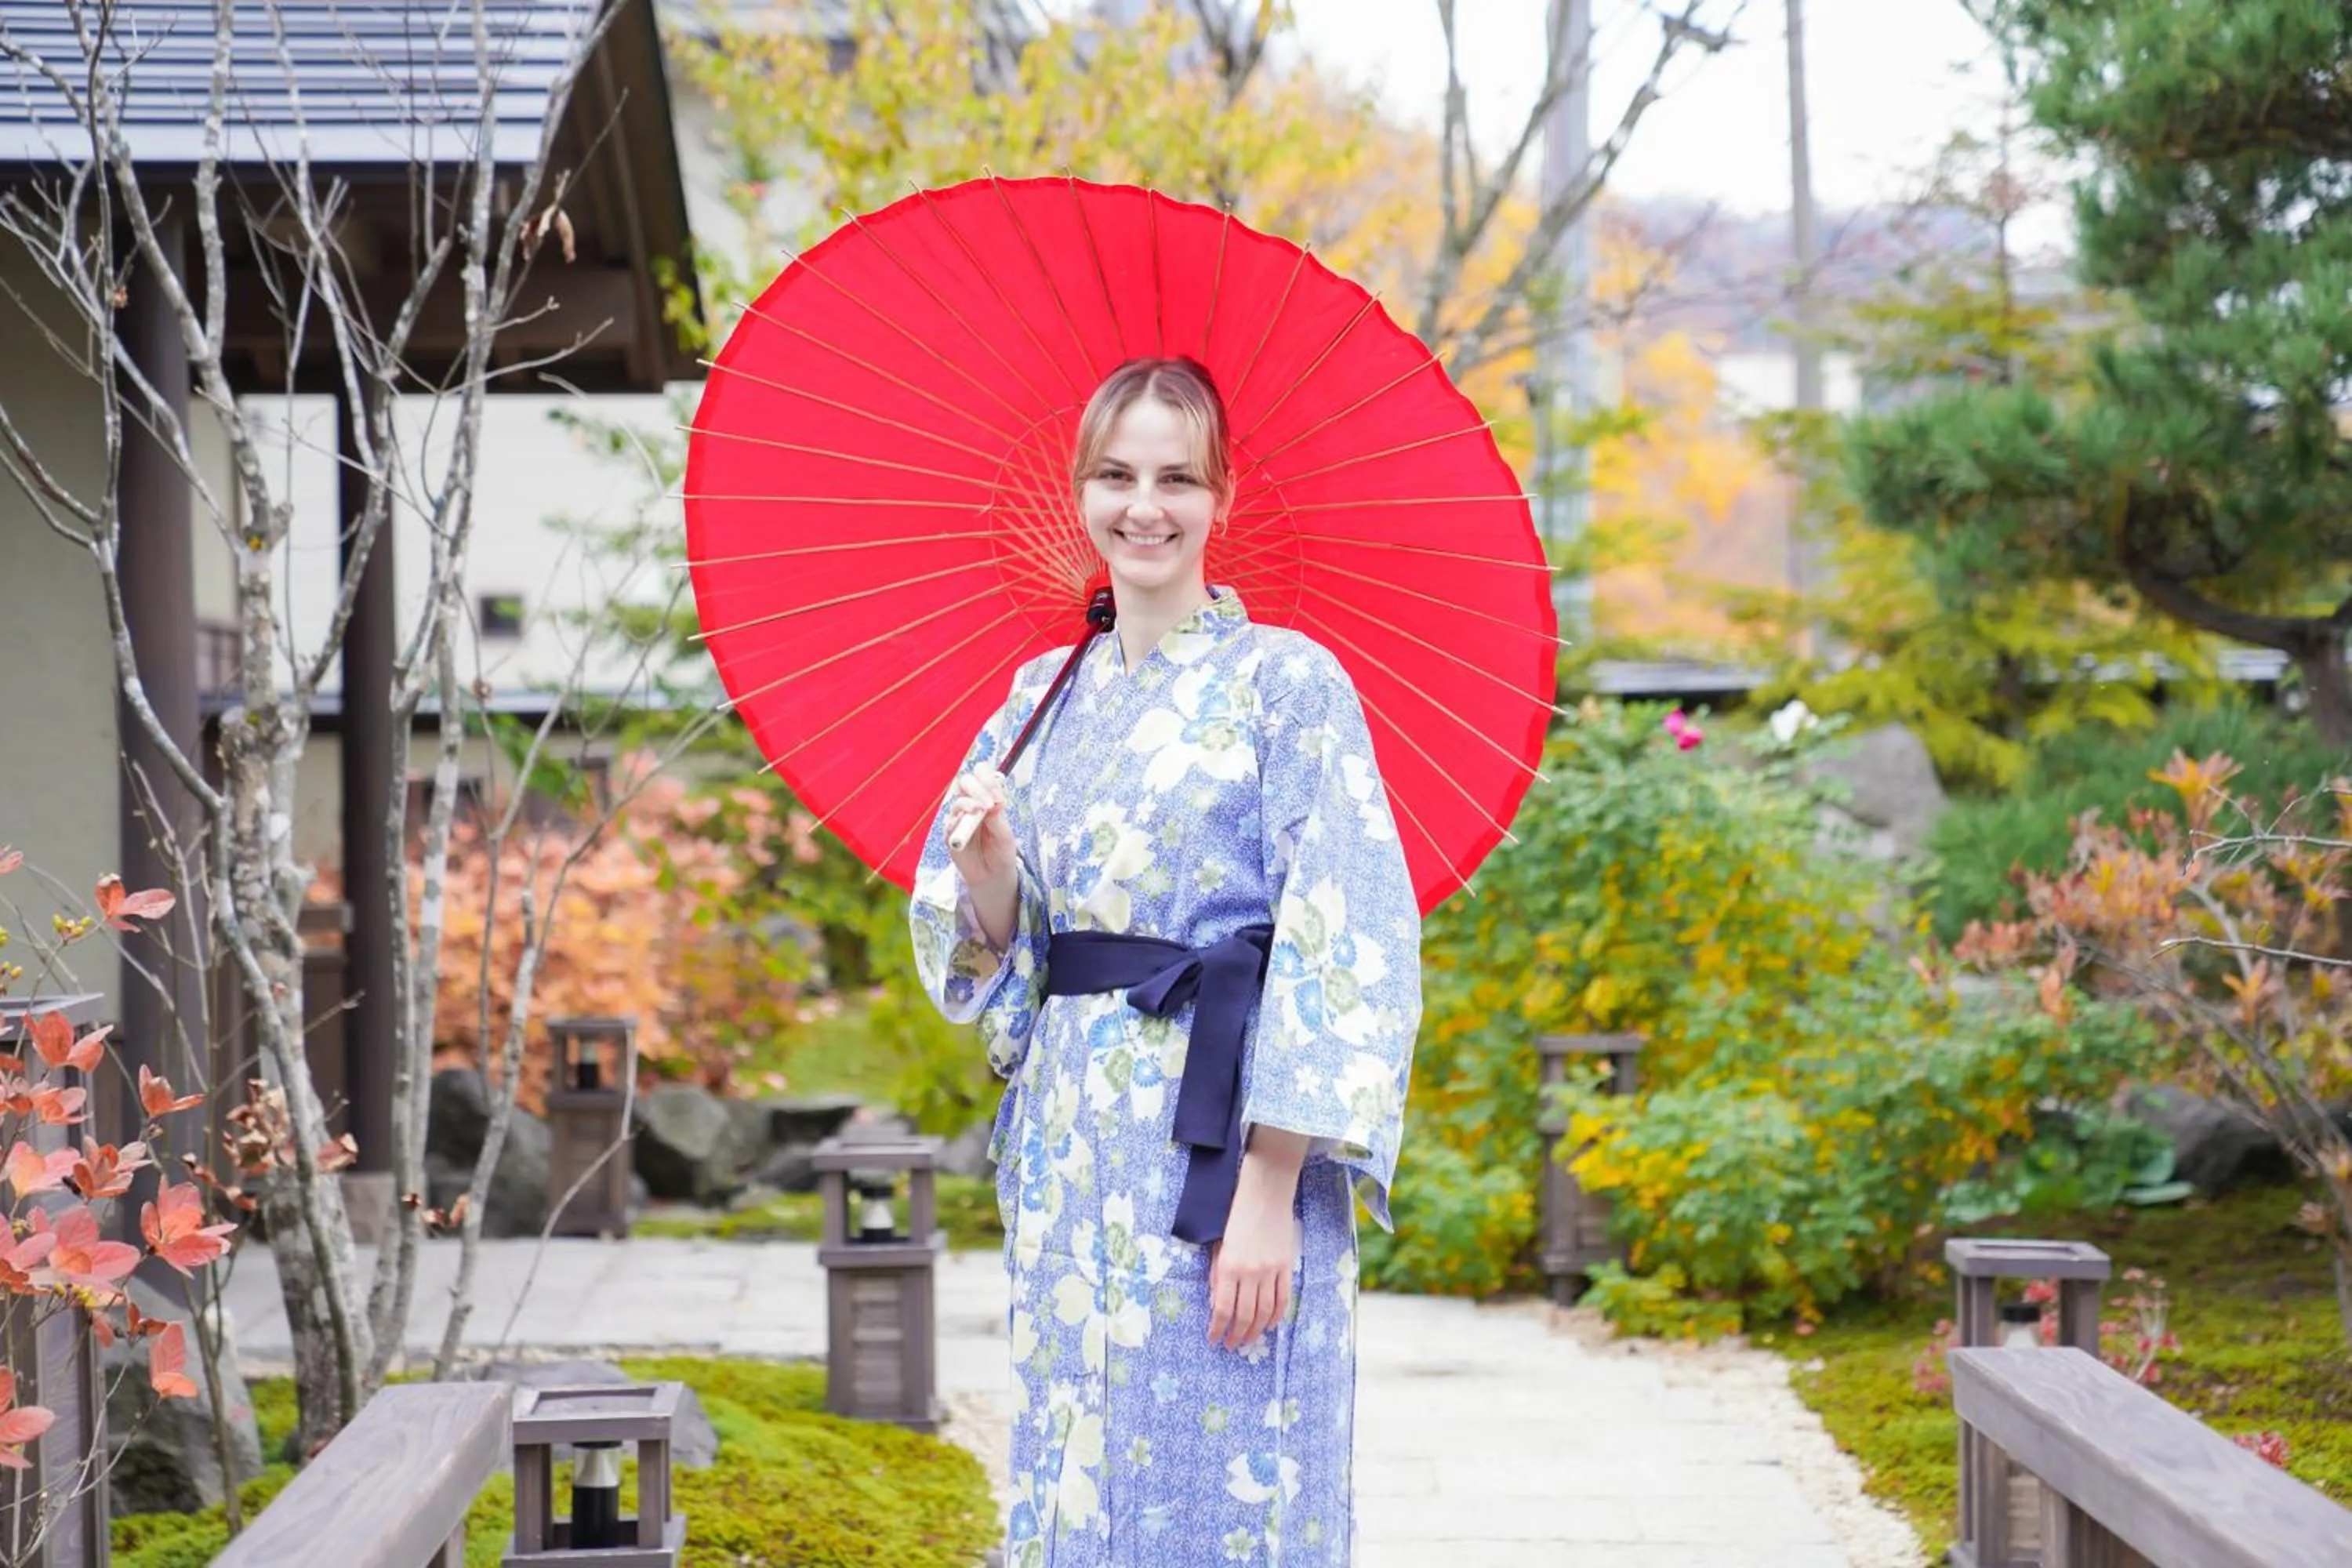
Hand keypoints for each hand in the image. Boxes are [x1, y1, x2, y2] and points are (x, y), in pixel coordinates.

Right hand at [945, 767, 1017, 948]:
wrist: (993, 876)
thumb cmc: (1001, 852)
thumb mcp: (1005, 834)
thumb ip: (997, 817)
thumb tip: (993, 800)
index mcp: (987, 798)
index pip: (981, 775)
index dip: (986, 777)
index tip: (996, 791)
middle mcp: (971, 804)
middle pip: (965, 782)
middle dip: (977, 788)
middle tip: (988, 803)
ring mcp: (958, 819)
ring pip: (956, 801)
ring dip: (967, 804)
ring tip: (978, 811)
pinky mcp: (949, 835)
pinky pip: (948, 824)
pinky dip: (956, 823)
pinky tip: (963, 827)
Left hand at [1207, 1149, 1303, 1350]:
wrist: (1265, 1192)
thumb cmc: (1235, 1215)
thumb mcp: (1218, 1244)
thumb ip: (1216, 1275)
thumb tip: (1216, 1304)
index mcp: (1229, 1266)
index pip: (1223, 1309)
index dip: (1218, 1329)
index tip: (1214, 1339)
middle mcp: (1251, 1272)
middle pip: (1245, 1315)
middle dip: (1237, 1335)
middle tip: (1231, 1345)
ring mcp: (1271, 1270)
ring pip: (1265, 1312)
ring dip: (1255, 1330)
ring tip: (1248, 1340)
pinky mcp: (1287, 1266)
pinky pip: (1283, 1299)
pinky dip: (1276, 1316)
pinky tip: (1269, 1324)